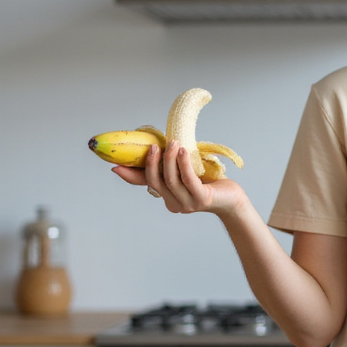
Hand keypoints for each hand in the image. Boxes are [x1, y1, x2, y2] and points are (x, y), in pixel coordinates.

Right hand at [112, 140, 244, 215]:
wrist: (232, 198)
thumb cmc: (209, 183)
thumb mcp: (186, 173)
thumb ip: (170, 167)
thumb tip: (154, 148)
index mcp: (168, 198)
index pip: (146, 185)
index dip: (130, 176)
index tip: (114, 165)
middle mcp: (174, 203)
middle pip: (156, 182)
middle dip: (152, 162)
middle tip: (155, 145)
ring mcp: (187, 204)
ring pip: (171, 180)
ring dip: (169, 160)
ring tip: (173, 142)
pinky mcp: (201, 199)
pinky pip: (188, 180)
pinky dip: (183, 164)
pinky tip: (182, 152)